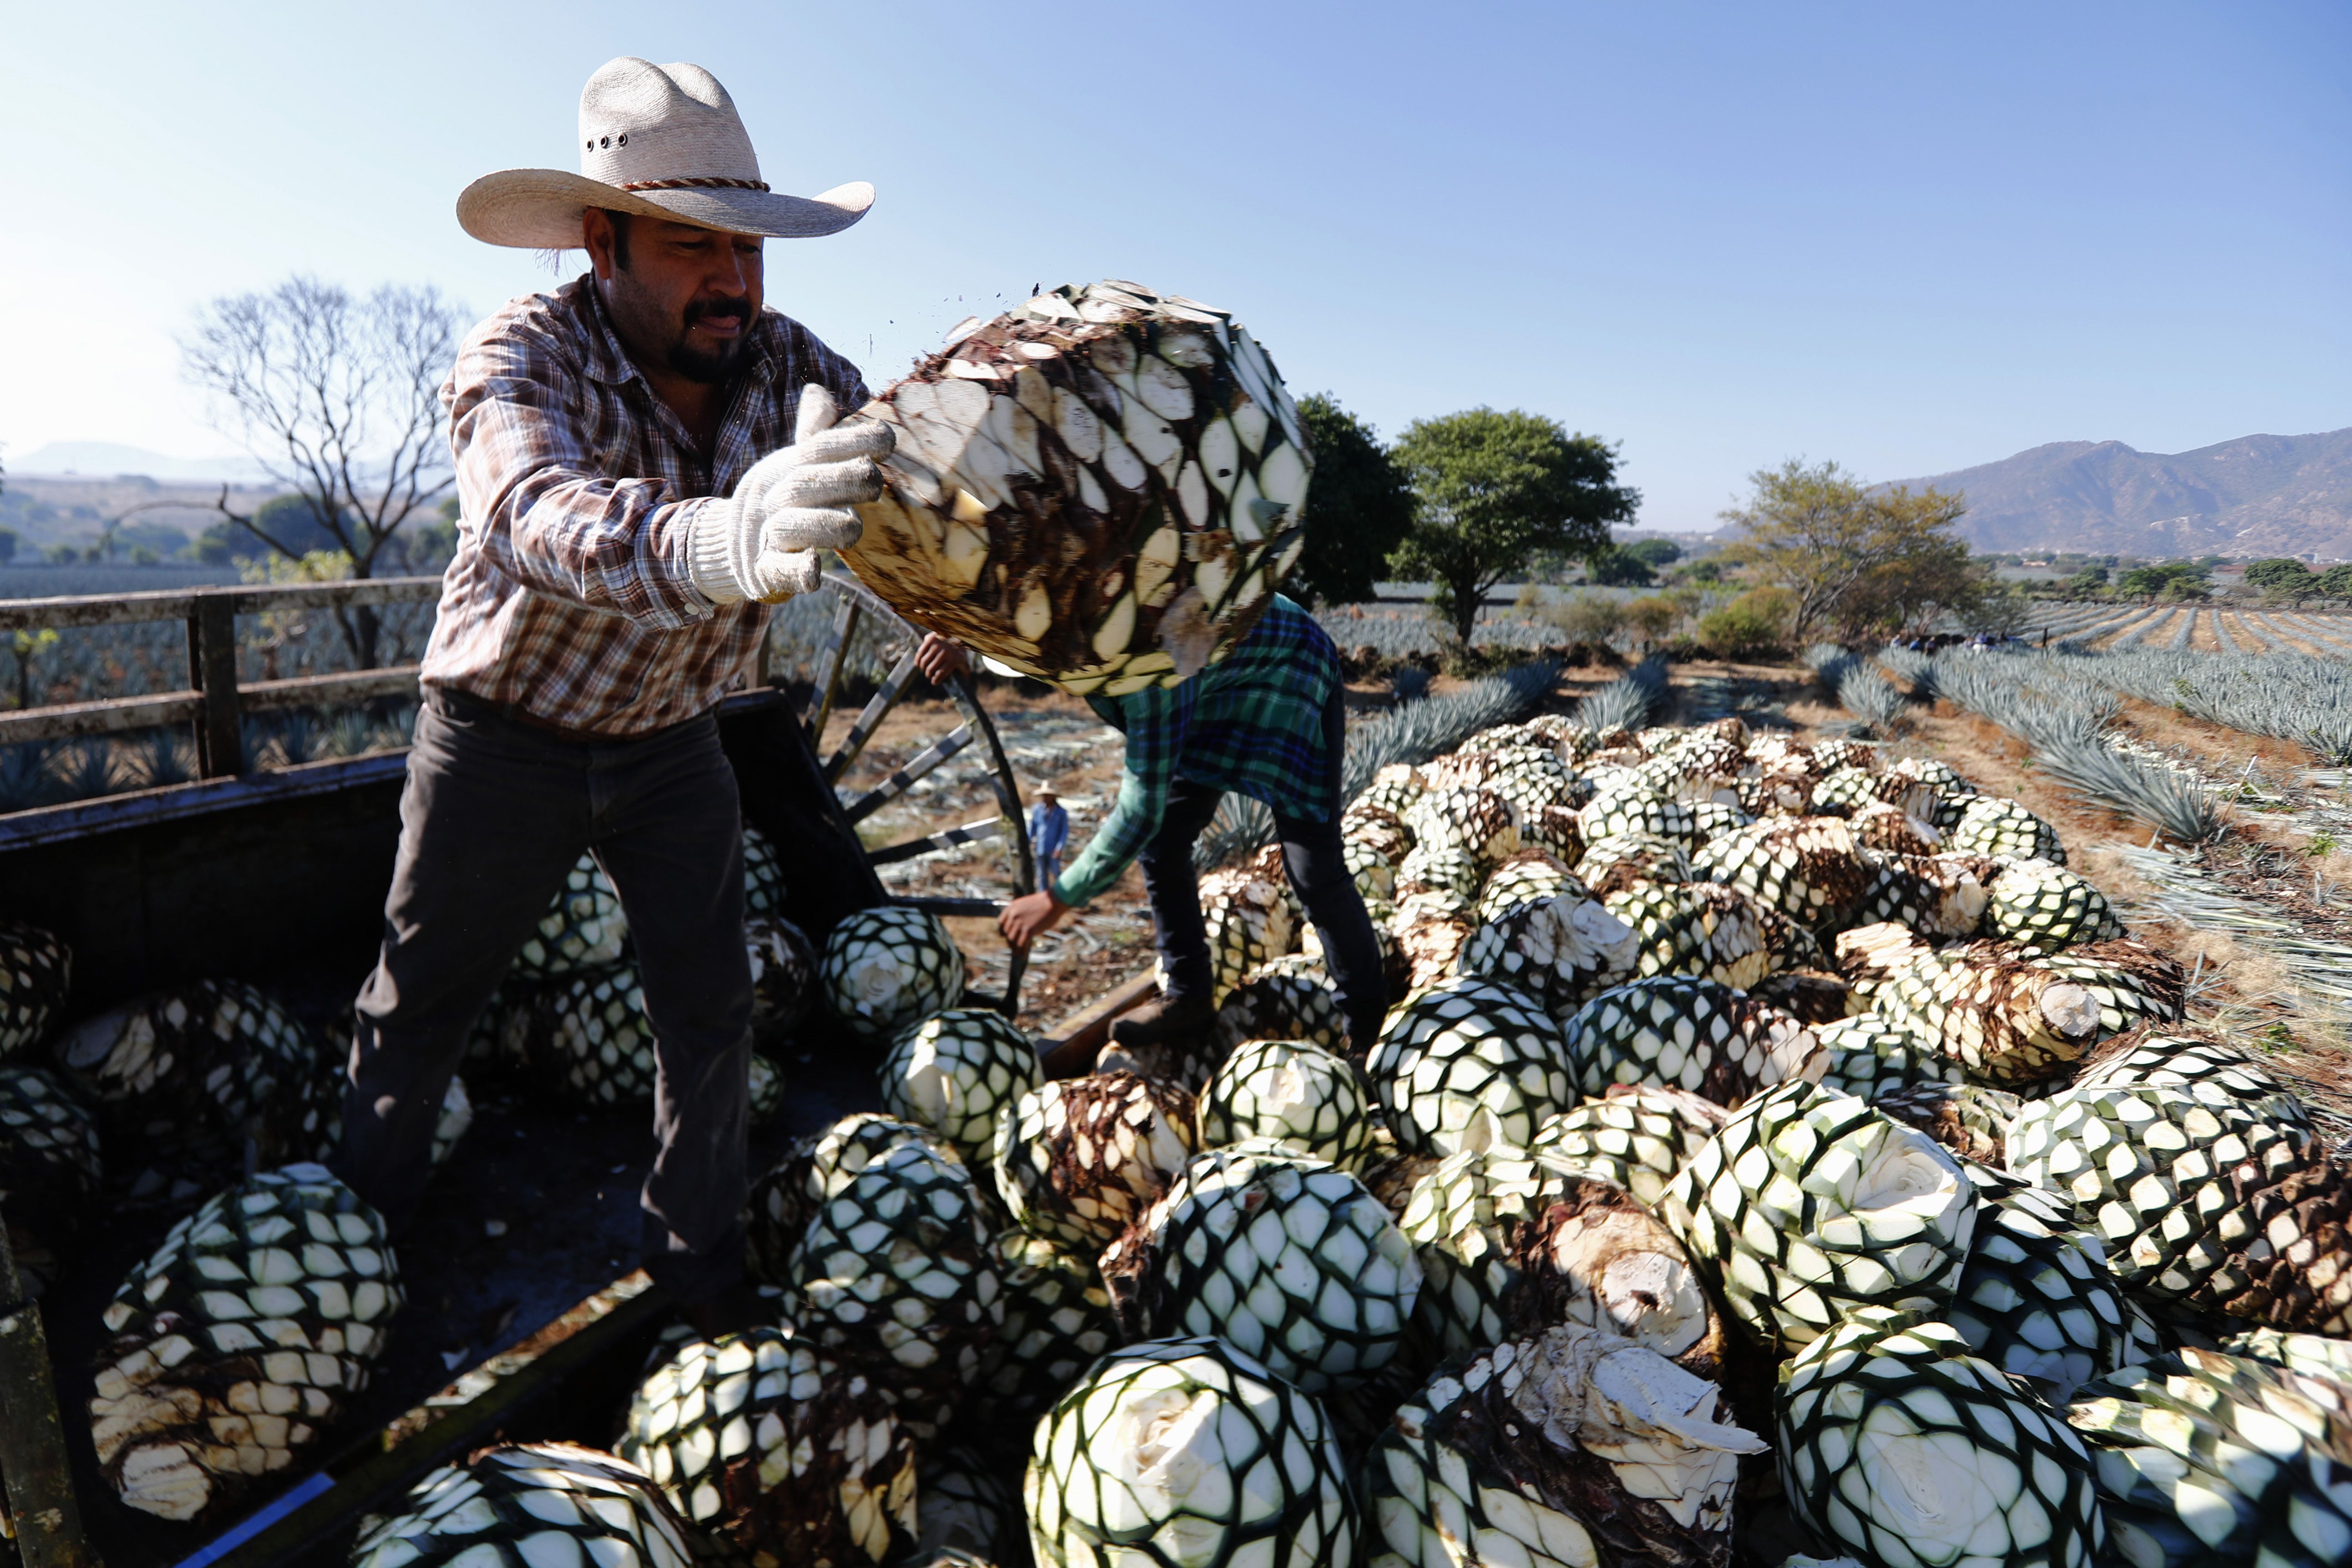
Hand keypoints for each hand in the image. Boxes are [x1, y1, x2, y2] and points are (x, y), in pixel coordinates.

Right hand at [688, 385, 893, 604]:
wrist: (728, 543)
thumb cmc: (780, 499)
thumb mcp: (792, 463)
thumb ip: (814, 432)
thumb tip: (817, 391)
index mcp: (789, 467)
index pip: (821, 447)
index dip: (856, 440)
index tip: (886, 441)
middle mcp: (777, 497)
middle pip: (808, 481)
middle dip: (846, 479)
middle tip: (874, 485)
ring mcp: (770, 534)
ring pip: (798, 527)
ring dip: (830, 525)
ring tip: (851, 527)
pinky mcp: (767, 571)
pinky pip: (784, 570)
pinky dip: (801, 570)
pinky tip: (816, 566)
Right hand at [916, 633, 969, 684]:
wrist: (956, 631)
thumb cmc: (960, 648)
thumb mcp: (964, 658)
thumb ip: (965, 669)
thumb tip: (967, 679)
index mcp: (953, 659)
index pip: (940, 673)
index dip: (935, 680)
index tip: (933, 682)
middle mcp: (944, 653)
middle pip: (931, 668)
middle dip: (928, 674)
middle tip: (928, 675)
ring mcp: (937, 646)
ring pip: (925, 661)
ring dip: (923, 668)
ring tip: (924, 670)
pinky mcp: (930, 640)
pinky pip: (921, 652)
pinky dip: (917, 659)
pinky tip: (917, 664)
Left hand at [999, 888, 1069, 948]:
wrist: (1052, 902)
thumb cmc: (1043, 903)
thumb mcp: (1026, 904)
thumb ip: (1019, 913)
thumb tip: (1019, 926)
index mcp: (1012, 907)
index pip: (1001, 922)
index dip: (1002, 930)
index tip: (1003, 935)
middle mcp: (1013, 915)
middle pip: (1006, 932)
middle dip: (1010, 940)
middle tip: (1013, 946)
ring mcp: (1020, 923)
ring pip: (1012, 939)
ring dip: (1014, 947)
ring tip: (1017, 952)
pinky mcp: (1028, 930)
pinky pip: (1021, 944)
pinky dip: (1021, 951)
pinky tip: (1023, 956)